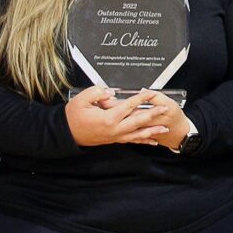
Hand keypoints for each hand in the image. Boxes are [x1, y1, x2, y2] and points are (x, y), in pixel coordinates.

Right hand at [65, 87, 188, 147]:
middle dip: (153, 115)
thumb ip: (98, 92)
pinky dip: (143, 140)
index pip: (129, 106)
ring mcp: (114, 136)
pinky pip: (131, 140)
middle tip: (165, 109)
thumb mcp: (82, 98)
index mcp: (108, 118)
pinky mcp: (113, 139)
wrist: (66, 133)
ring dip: (152, 130)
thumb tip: (112, 93)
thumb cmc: (73, 116)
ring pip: (138, 134)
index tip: (151, 93)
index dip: (141, 98)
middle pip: (138, 121)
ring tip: (165, 128)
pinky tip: (152, 141)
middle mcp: (114, 129)